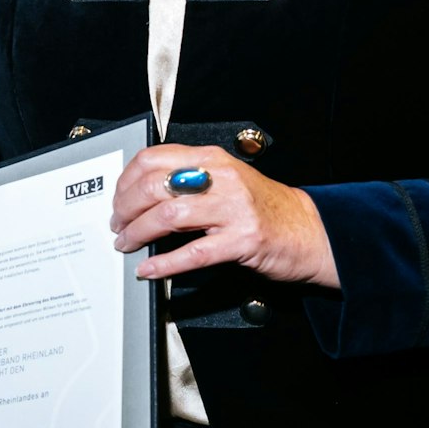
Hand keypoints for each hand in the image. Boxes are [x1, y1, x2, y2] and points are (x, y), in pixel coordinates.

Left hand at [109, 144, 339, 288]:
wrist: (311, 230)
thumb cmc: (263, 207)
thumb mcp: (224, 180)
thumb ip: (187, 179)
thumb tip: (140, 192)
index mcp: (211, 159)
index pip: (153, 159)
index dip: (126, 180)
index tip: (117, 198)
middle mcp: (221, 178)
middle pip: (154, 186)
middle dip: (126, 208)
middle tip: (118, 224)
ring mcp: (233, 209)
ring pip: (168, 215)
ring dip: (139, 233)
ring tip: (127, 243)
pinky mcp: (243, 241)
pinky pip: (194, 253)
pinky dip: (165, 263)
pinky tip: (149, 268)